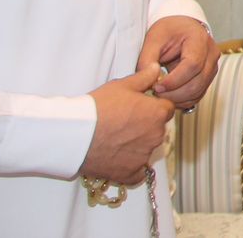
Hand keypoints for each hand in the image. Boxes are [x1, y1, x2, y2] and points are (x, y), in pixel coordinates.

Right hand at [81, 65, 173, 184]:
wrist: (75, 134)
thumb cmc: (98, 108)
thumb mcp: (122, 85)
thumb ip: (144, 77)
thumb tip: (157, 69)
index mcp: (158, 114)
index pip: (166, 109)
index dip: (154, 107)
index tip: (140, 108)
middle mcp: (156, 136)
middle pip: (158, 129)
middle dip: (146, 126)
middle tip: (124, 123)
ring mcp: (144, 156)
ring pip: (147, 149)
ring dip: (138, 145)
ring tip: (116, 139)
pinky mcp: (129, 173)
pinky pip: (138, 172)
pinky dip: (131, 167)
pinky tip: (119, 159)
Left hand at [138, 15, 218, 108]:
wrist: (180, 29)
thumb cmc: (169, 31)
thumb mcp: (153, 39)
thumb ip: (147, 59)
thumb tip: (147, 80)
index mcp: (199, 39)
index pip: (192, 65)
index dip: (174, 80)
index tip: (156, 86)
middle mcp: (211, 53)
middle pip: (197, 82)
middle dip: (174, 93)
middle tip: (155, 93)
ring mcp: (212, 66)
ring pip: (198, 91)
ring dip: (177, 98)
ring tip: (159, 94)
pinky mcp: (208, 78)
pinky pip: (197, 95)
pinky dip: (182, 100)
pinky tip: (168, 95)